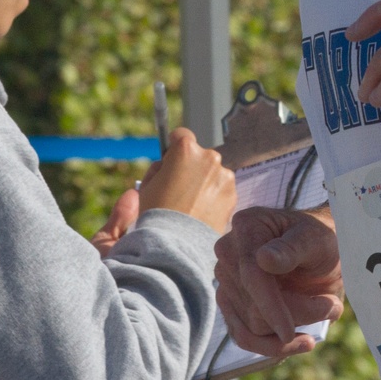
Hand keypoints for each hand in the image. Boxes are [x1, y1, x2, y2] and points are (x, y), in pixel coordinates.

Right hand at [104, 127, 236, 240]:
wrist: (176, 243)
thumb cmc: (157, 214)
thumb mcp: (147, 185)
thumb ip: (159, 168)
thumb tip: (166, 163)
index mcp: (186, 150)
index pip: (181, 136)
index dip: (174, 147)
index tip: (172, 158)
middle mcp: (209, 157)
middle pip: (199, 156)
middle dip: (191, 167)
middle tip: (180, 189)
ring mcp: (224, 176)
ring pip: (213, 174)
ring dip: (205, 183)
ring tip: (192, 205)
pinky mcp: (233, 194)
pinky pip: (222, 190)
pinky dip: (214, 197)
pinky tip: (202, 212)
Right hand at [214, 205, 344, 356]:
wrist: (324, 250)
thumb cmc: (323, 239)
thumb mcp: (318, 240)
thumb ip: (293, 249)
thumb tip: (263, 259)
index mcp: (247, 226)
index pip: (251, 275)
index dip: (270, 306)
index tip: (289, 332)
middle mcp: (228, 253)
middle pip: (252, 307)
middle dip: (296, 315)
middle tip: (332, 305)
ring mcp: (227, 280)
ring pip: (251, 327)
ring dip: (291, 332)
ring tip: (326, 312)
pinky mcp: (232, 304)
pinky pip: (244, 336)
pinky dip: (272, 346)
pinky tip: (300, 342)